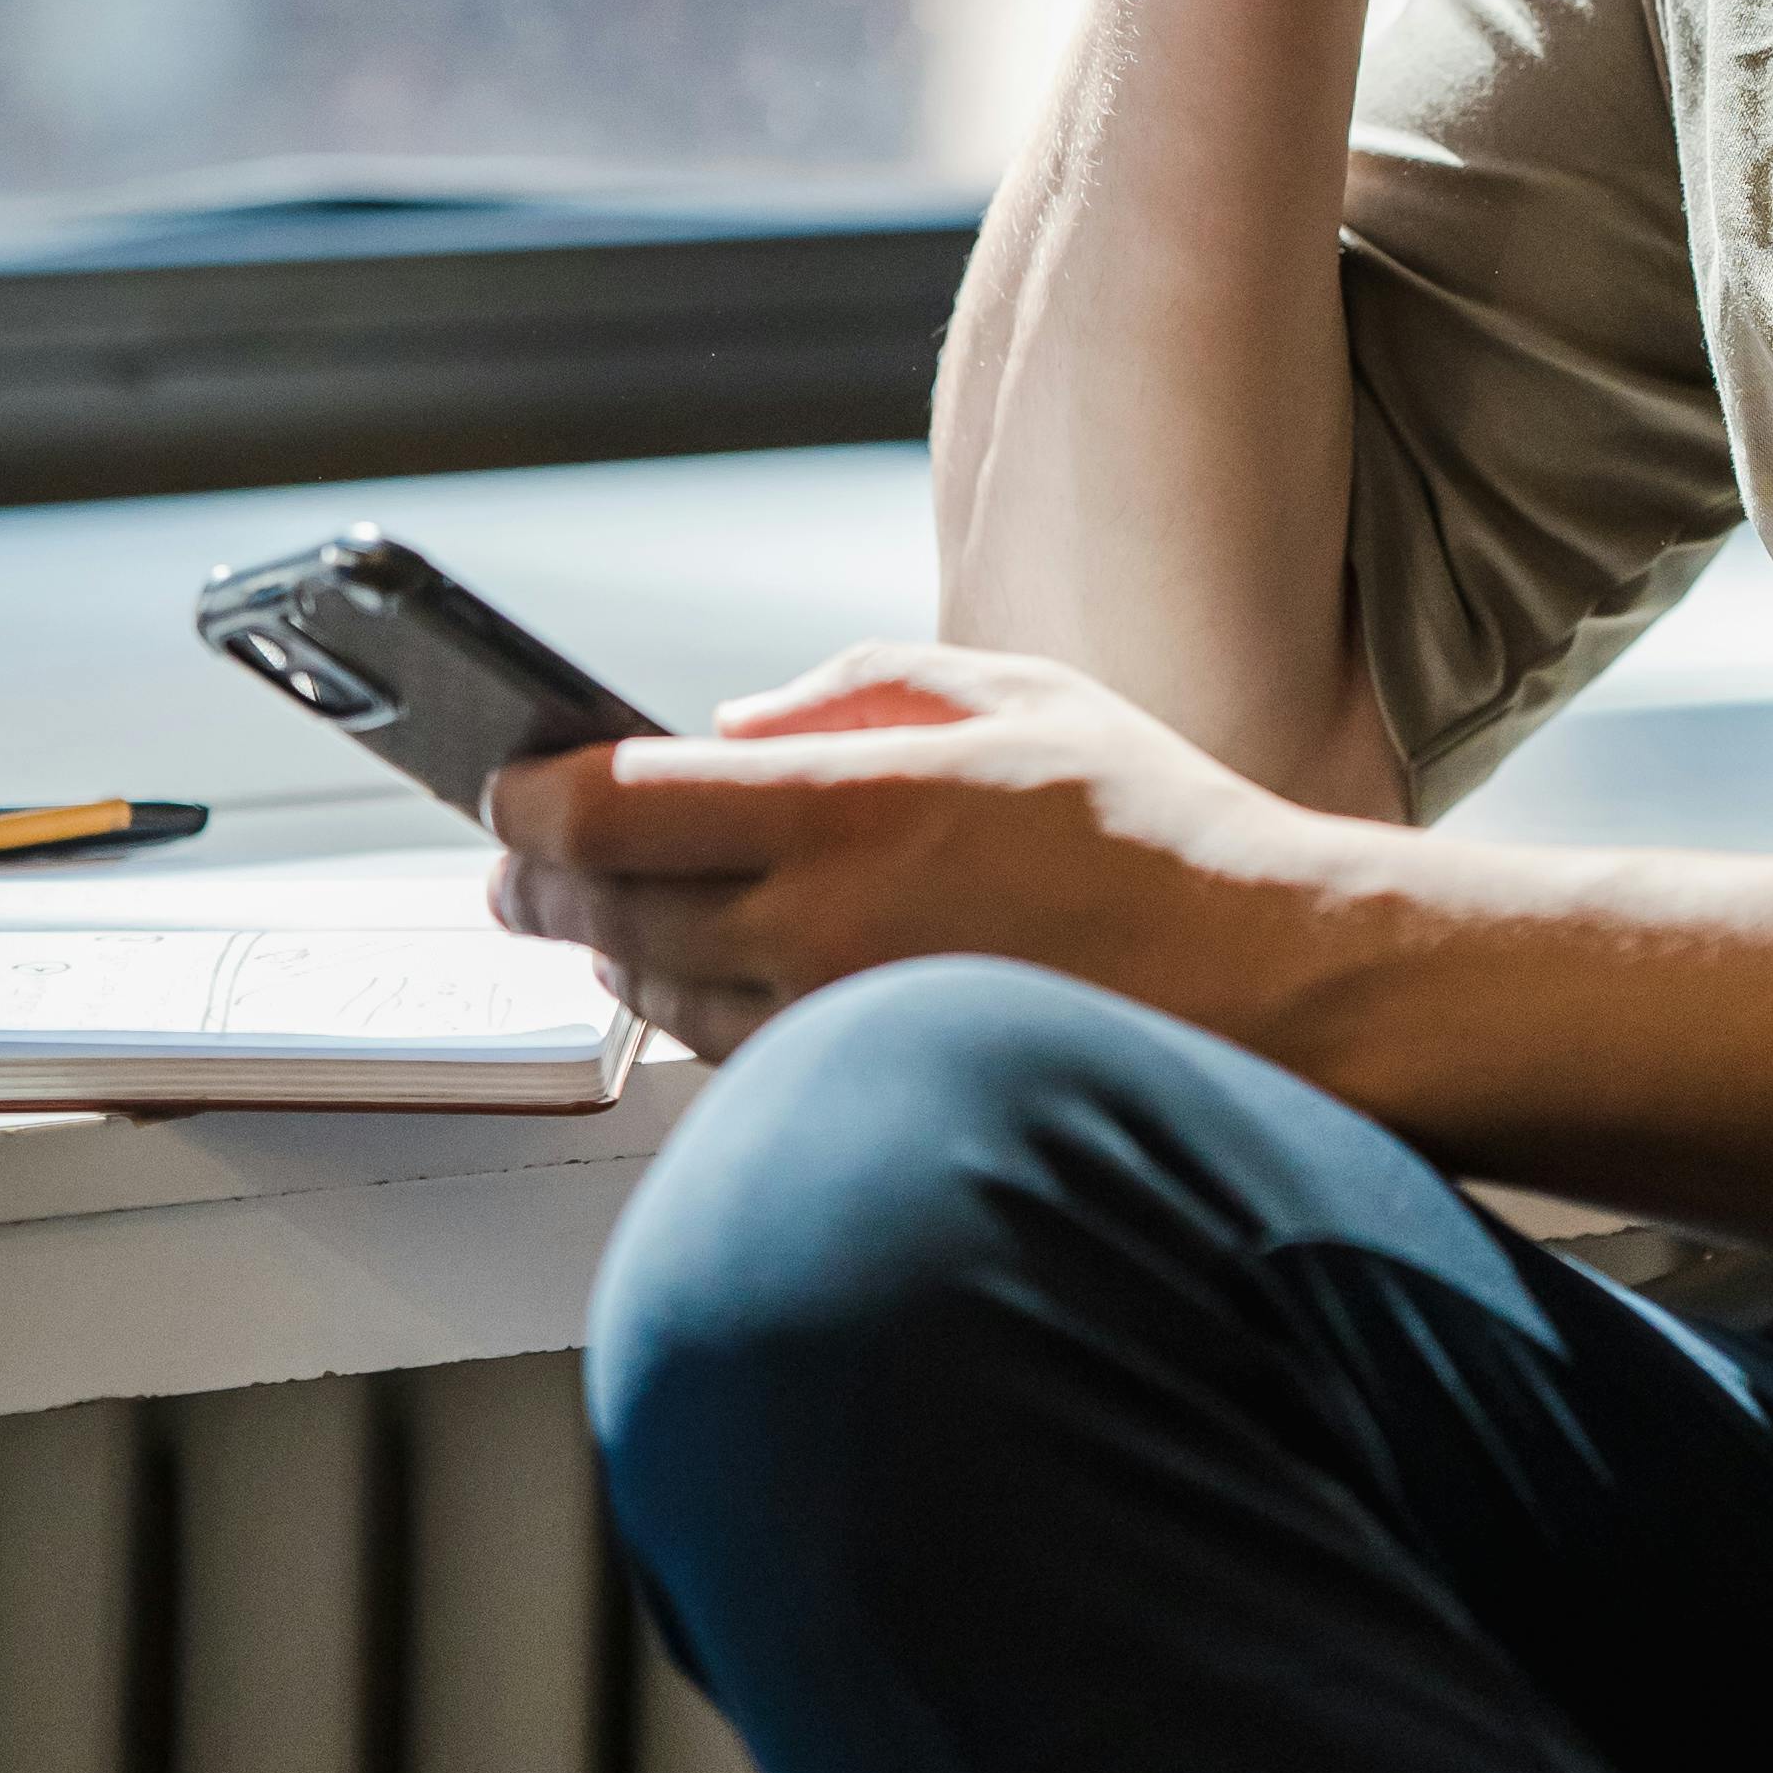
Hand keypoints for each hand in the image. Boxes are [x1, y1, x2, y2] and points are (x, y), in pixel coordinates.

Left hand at [483, 642, 1323, 1065]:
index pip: (610, 811)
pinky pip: (730, 1052)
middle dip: (538, 881)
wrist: (1264, 988)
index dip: (529, 798)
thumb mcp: (1015, 692)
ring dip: (613, 946)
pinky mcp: (863, 1089)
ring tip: (607, 906)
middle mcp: (822, 926)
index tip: (508, 781)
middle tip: (515, 861)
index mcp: (853, 806)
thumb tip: (730, 725)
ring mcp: (835, 1025)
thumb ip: (855, 683)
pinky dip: (696, 1005)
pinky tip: (713, 968)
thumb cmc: (1154, 832)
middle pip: (602, 912)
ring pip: (655, 992)